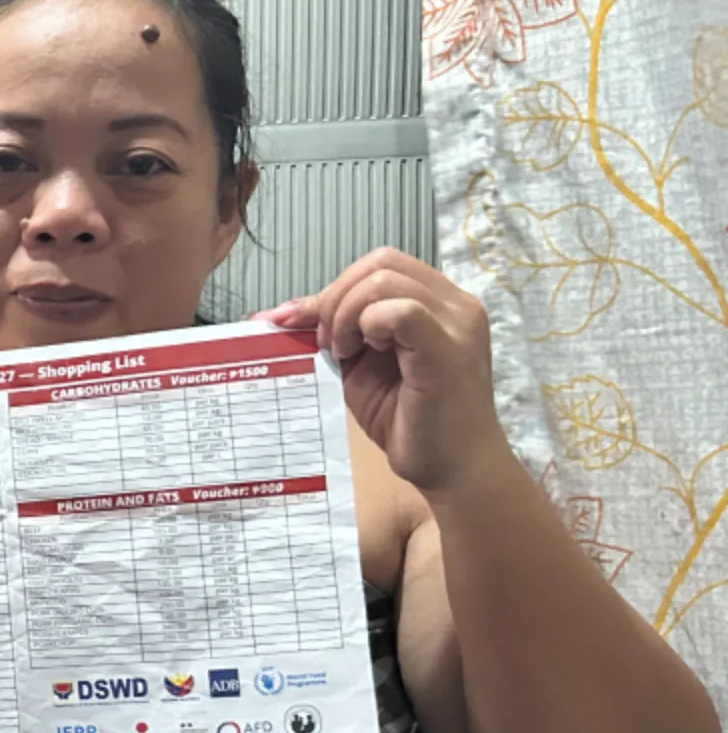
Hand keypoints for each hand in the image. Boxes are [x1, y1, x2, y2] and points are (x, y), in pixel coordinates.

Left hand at [258, 249, 511, 495]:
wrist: (453, 469)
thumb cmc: (410, 422)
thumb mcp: (360, 367)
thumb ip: (334, 333)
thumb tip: (276, 313)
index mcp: (439, 303)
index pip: (380, 264)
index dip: (335, 287)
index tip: (303, 324)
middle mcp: (455, 305)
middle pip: (380, 262)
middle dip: (336, 297)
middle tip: (327, 343)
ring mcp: (456, 325)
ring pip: (384, 281)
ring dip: (346, 313)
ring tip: (343, 353)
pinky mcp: (447, 351)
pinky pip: (401, 311)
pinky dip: (366, 324)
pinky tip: (360, 354)